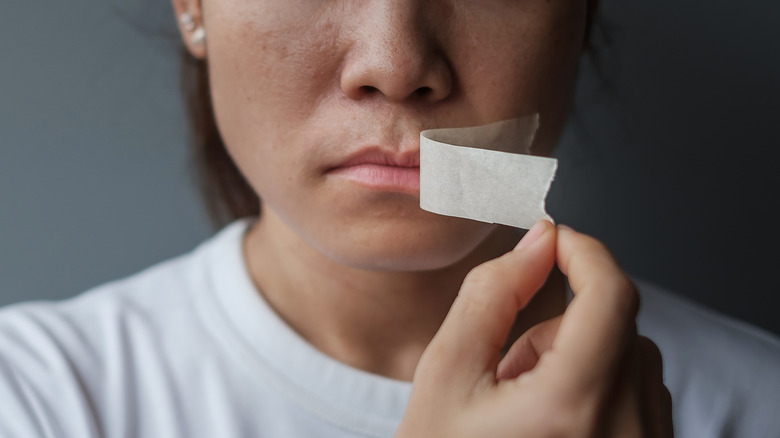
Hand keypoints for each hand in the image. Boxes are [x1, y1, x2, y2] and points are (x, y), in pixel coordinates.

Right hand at [396, 221, 672, 436]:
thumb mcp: (446, 375)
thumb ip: (491, 294)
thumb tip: (536, 241)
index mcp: (574, 407)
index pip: (611, 294)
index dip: (584, 251)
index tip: (555, 240)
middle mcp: (628, 434)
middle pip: (617, 325)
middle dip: (561, 323)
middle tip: (507, 364)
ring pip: (630, 359)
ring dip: (579, 356)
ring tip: (523, 402)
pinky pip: (640, 396)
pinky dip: (598, 386)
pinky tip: (551, 422)